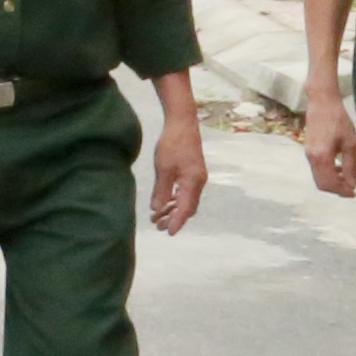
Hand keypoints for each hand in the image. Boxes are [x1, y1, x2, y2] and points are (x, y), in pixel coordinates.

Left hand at [150, 111, 207, 235]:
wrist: (182, 123)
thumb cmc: (172, 144)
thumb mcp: (163, 169)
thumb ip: (161, 191)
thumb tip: (157, 209)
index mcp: (193, 182)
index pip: (185, 209)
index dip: (177, 222)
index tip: (167, 233)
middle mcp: (198, 182)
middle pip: (188, 208)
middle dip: (173, 218)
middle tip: (157, 226)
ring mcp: (197, 177)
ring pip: (186, 200)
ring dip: (173, 209)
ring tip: (157, 216)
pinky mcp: (193, 171)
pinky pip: (186, 191)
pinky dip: (176, 199)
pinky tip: (165, 202)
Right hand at [300, 79, 355, 199]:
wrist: (322, 103)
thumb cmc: (339, 120)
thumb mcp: (350, 143)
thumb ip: (350, 166)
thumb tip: (351, 184)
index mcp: (322, 157)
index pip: (330, 183)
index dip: (342, 191)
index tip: (354, 193)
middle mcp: (312, 158)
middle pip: (321, 184)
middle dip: (336, 189)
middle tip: (351, 189)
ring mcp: (308, 155)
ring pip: (318, 178)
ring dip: (332, 182)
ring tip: (346, 178)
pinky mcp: (308, 151)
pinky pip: (316, 170)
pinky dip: (327, 174)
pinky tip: (337, 167)